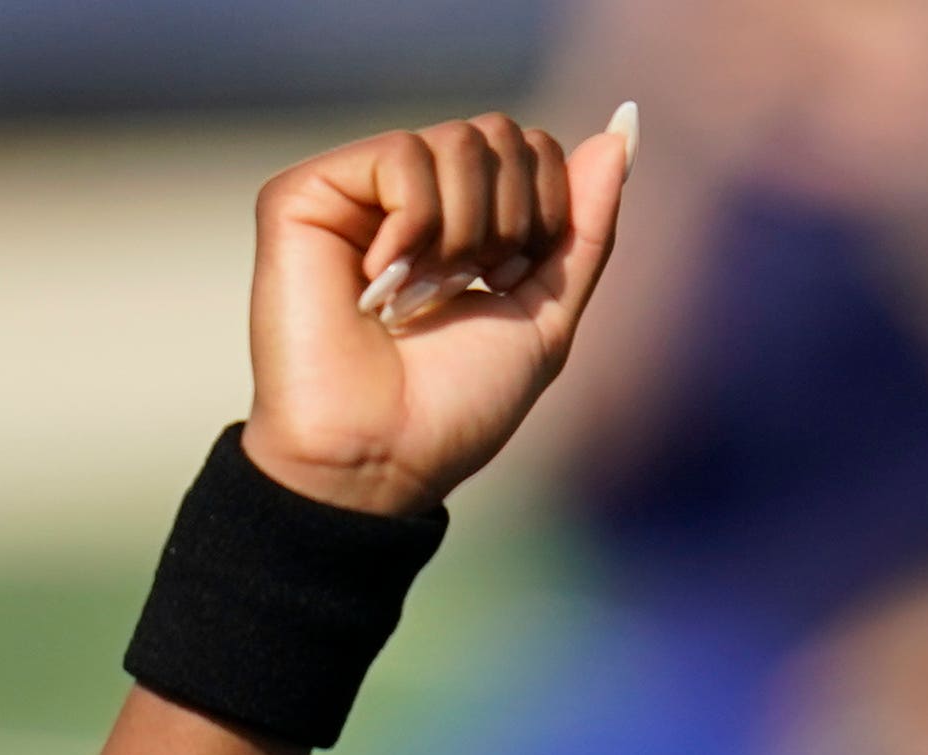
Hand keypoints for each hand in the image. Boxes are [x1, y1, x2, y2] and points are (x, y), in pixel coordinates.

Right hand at [243, 109, 636, 519]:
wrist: (382, 457)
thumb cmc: (457, 405)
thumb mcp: (547, 314)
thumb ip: (587, 226)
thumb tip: (622, 126)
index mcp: (462, 219)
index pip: (533, 149)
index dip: (547, 212)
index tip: (508, 285)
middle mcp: (407, 196)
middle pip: (499, 134)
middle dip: (510, 222)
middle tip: (465, 291)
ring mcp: (354, 191)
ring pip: (457, 141)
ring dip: (465, 234)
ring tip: (421, 296)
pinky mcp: (305, 193)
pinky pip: (402, 155)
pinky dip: (416, 226)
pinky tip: (381, 282)